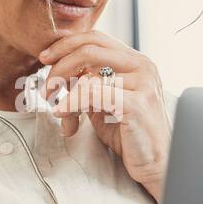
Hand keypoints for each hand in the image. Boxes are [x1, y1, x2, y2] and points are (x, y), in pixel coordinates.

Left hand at [38, 31, 170, 197]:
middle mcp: (143, 66)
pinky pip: (93, 94)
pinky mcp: (137, 104)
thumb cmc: (130, 136)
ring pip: (88, 73)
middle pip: (89, 48)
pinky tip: (62, 113)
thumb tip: (58, 75)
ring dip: (64, 89)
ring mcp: (143, 83)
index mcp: (136, 61)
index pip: (96, 38)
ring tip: (56, 107)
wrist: (157, 165)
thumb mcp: (105, 104)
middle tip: (47, 87)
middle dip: (60, 66)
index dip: (66, 45)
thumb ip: (89, 85)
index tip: (45, 59)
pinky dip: (72, 103)